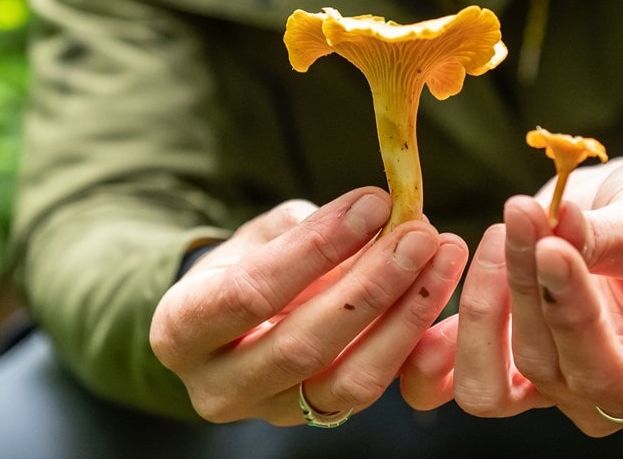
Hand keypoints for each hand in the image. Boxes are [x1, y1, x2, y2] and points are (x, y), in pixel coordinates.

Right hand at [150, 187, 466, 424]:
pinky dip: (413, 344)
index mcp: (181, 330)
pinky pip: (374, 390)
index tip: (374, 203)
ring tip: (441, 260)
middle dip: (371, 285)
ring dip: (406, 318)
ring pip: (349, 380)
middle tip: (420, 234)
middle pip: (304, 344)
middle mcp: (219, 386)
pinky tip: (441, 300)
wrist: (231, 325)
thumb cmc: (242, 268)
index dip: (317, 248)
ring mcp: (270, 412)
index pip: (250, 292)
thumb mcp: (256, 238)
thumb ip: (307, 229)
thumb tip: (377, 210)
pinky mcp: (317, 418)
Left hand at [402, 158, 622, 436]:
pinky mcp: (506, 365)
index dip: (572, 313)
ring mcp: (548, 391)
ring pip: (488, 384)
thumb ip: (603, 238)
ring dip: (482, 306)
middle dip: (524, 283)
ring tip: (501, 231)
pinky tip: (451, 267)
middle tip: (520, 211)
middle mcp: (600, 404)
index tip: (552, 248)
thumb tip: (555, 223)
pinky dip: (444, 330)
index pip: (606, 371)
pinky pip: (456, 371)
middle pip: (543, 367)